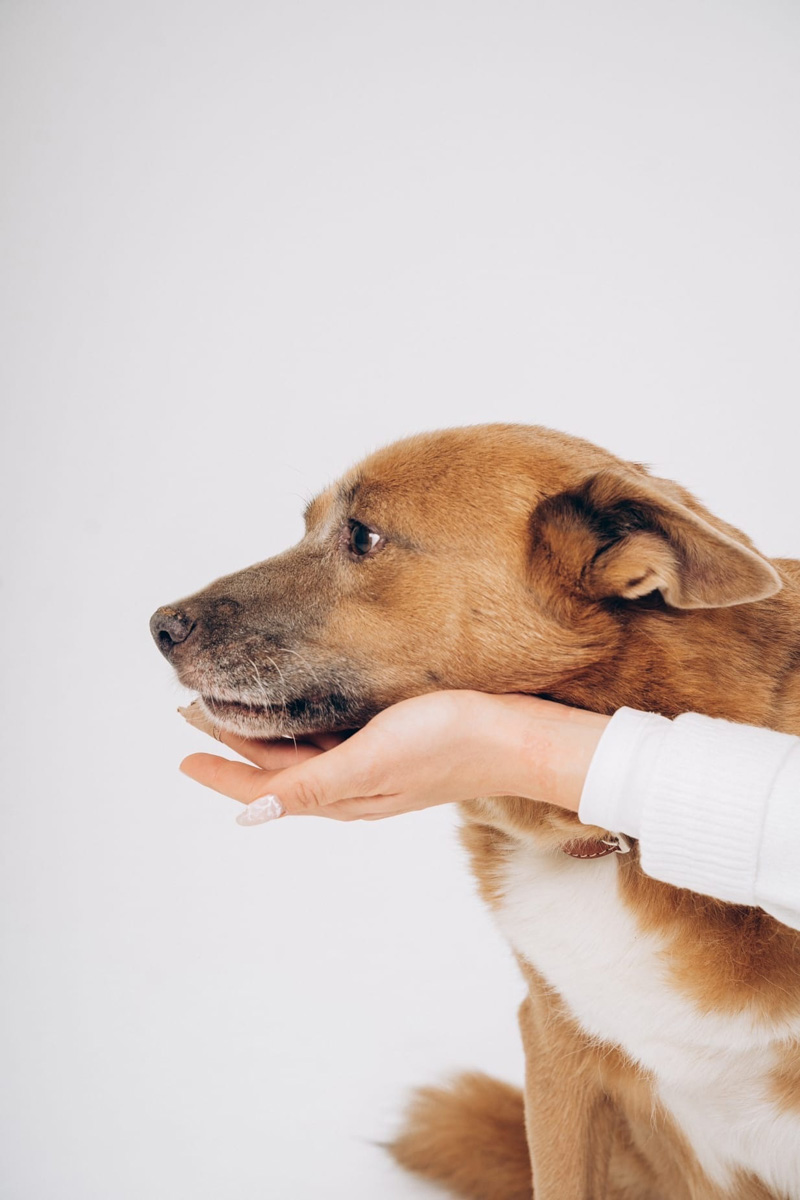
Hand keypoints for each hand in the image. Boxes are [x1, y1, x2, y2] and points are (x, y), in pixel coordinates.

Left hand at [177, 691, 610, 824]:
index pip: (264, 788)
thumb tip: (251, 813)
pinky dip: (301, 736)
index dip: (222, 771)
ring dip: (264, 740)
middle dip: (234, 747)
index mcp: (342, 793)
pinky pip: (330, 748)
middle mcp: (352, 787)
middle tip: (196, 715)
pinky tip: (303, 717)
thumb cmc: (450, 743)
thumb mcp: (372, 759)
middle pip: (278, 772)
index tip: (183, 754)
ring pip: (302, 760)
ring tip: (235, 715)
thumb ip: (311, 784)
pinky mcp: (395, 751)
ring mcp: (374, 771)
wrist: (518, 737)